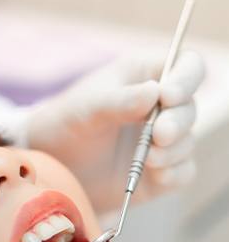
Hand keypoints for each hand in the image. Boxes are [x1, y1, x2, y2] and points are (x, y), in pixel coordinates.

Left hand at [27, 51, 204, 212]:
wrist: (52, 165)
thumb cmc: (66, 124)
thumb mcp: (87, 109)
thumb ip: (119, 101)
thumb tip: (157, 92)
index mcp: (144, 76)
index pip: (185, 66)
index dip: (186, 78)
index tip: (169, 95)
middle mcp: (159, 106)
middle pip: (189, 108)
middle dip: (178, 122)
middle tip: (159, 134)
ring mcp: (161, 140)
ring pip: (187, 142)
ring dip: (173, 150)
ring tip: (147, 158)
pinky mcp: (160, 170)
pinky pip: (183, 172)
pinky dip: (173, 174)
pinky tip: (155, 175)